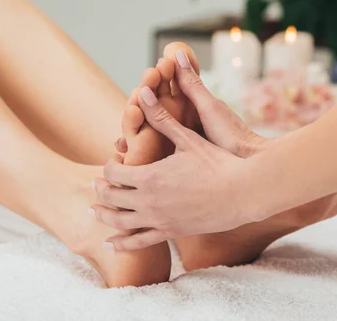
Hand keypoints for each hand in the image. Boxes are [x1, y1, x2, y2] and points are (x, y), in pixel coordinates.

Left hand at [95, 89, 260, 250]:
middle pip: (110, 197)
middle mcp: (148, 201)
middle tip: (97, 185)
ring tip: (94, 211)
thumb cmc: (218, 163)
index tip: (115, 160)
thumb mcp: (187, 139)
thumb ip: (161, 119)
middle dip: (100, 190)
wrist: (243, 193)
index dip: (109, 166)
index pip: (113, 173)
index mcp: (149, 176)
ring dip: (103, 215)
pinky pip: (139, 243)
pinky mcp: (171, 233)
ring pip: (119, 222)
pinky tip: (110, 243)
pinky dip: (121, 244)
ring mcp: (159, 220)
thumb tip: (143, 92)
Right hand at [115, 49, 266, 158]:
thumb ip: (190, 83)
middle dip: (138, 101)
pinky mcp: (163, 160)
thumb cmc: (230, 134)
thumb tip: (177, 53)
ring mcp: (166, 142)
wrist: (243, 165)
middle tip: (136, 96)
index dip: (152, 82)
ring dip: (130, 122)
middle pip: (145, 109)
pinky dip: (129, 147)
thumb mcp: (207, 106)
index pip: (158, 91)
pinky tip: (121, 145)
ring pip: (140, 129)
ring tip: (130, 115)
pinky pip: (140, 153)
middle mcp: (172, 123)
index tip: (152, 71)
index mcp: (182, 107)